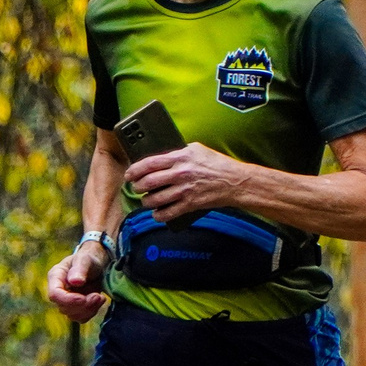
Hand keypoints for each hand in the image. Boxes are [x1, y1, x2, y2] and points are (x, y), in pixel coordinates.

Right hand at [45, 241, 109, 323]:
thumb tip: (75, 282)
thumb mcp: (85, 259)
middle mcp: (58, 291)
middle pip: (64, 308)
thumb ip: (79, 269)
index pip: (55, 294)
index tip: (84, 298)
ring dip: (89, 310)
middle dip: (83, 305)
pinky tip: (99, 300)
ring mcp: (66, 301)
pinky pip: (81, 318)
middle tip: (98, 296)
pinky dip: (92, 312)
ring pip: (73, 315)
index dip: (69, 300)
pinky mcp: (76, 308)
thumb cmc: (89, 258)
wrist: (97, 264)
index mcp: (55, 277)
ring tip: (100, 297)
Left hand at [124, 142, 245, 221]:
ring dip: (146, 202)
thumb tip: (162, 157)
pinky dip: (159, 215)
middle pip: (148, 182)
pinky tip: (157, 213)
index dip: (135, 170)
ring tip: (146, 200)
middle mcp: (180, 174)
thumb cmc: (217, 164)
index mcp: (180, 158)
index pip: (149, 163)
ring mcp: (184, 191)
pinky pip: (168, 213)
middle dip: (137, 186)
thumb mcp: (197, 149)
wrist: (235, 182)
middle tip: (136, 188)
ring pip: (155, 199)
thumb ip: (178, 152)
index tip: (130, 174)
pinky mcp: (190, 205)